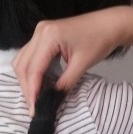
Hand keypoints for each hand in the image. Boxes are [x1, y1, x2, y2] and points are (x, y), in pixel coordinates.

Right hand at [12, 8, 130, 113]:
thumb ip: (64, 84)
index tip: (34, 109)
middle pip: (22, 65)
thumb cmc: (99, 41)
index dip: (32, 91)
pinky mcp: (43, 36)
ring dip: (25, 80)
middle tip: (33, 107)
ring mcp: (40, 32)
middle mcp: (39, 32)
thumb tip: (51, 100)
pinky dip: (31, 72)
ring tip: (34, 98)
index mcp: (49, 36)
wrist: (110, 24)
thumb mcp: (82, 65)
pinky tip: (38, 84)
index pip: (33, 68)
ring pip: (22, 60)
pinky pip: (29, 56)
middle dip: (26, 88)